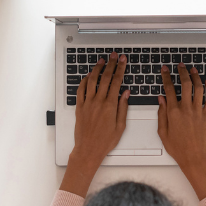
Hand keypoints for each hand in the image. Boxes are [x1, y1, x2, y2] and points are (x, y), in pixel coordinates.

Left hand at [61, 52, 128, 195]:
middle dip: (111, 64)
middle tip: (114, 56)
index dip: (120, 69)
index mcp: (110, 105)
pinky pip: (80, 90)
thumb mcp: (121, 126)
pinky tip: (88, 76)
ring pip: (92, 81)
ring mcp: (87, 103)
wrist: (88, 149)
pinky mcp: (79, 107)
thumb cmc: (105, 141)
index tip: (123, 60)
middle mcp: (98, 102)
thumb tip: (126, 93)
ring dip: (97, 69)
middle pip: (105, 78)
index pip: (117, 82)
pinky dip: (84, 81)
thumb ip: (123, 107)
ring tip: (102, 61)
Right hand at [158, 63, 205, 199]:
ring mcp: (198, 111)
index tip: (165, 70)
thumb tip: (161, 99)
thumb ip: (161, 114)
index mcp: (173, 112)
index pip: (169, 89)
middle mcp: (186, 109)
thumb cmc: (177, 147)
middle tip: (180, 66)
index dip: (166, 77)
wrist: (193, 156)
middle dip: (182, 72)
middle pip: (185, 84)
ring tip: (193, 69)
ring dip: (196, 77)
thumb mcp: (162, 132)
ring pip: (198, 88)